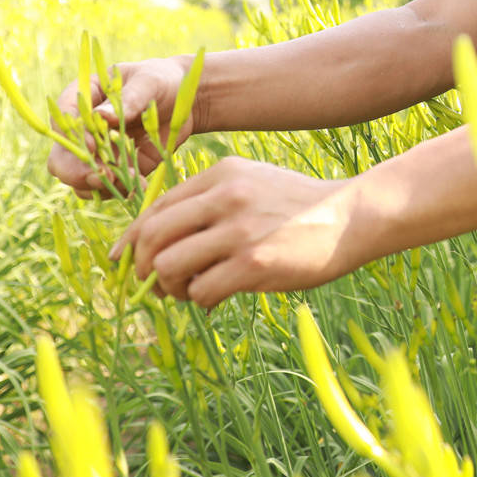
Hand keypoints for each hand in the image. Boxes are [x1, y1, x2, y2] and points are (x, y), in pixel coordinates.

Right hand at [47, 56, 201, 196]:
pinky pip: (106, 188)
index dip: (71, 136)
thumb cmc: (161, 81)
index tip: (91, 145)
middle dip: (76, 171)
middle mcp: (84, 130)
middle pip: (61, 158)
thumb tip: (101, 116)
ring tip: (129, 180)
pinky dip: (119, 191)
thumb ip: (128, 99)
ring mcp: (98, 152)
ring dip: (99, 186)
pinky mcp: (117, 169)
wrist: (184, 101)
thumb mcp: (148, 82)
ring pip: (79, 180)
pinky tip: (141, 184)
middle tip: (101, 176)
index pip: (63, 119)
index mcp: (84, 98)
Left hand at [110, 156, 361, 307]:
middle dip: (143, 268)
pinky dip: (200, 301)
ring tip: (191, 292)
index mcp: (220, 174)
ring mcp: (240, 230)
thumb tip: (159, 241)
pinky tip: (216, 299)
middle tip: (156, 285)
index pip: (155, 209)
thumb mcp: (252, 183)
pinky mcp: (255, 263)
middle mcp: (225, 197)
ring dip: (172, 288)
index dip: (131, 240)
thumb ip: (209, 201)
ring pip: (169, 266)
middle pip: (153, 238)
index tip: (123, 263)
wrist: (353, 215)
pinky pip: (201, 290)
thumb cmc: (299, 206)